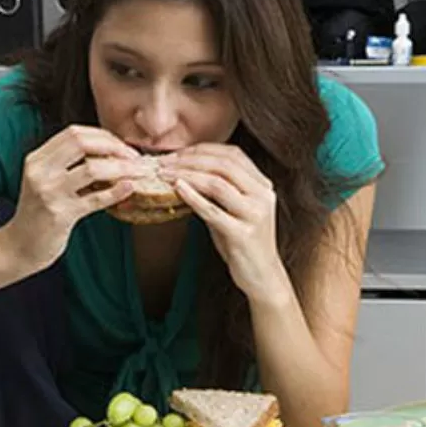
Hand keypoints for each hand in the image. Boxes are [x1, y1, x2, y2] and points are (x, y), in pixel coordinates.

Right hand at [3, 125, 148, 271]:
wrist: (20, 246)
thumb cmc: (39, 213)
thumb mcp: (45, 181)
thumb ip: (68, 165)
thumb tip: (110, 152)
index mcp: (37, 159)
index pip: (74, 133)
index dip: (102, 136)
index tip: (121, 146)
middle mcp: (40, 171)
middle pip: (82, 143)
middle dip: (114, 147)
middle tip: (134, 157)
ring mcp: (49, 193)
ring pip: (92, 169)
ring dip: (122, 168)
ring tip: (140, 172)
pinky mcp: (60, 215)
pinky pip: (95, 199)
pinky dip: (116, 192)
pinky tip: (130, 188)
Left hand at [158, 143, 286, 297]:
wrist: (261, 276)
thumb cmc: (241, 241)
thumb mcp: (230, 209)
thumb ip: (215, 190)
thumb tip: (182, 171)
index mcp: (262, 184)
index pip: (232, 154)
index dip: (201, 150)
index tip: (175, 152)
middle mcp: (263, 195)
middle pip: (223, 164)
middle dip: (189, 160)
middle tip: (163, 162)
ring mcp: (255, 214)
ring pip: (218, 184)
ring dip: (187, 175)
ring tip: (164, 174)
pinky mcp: (244, 234)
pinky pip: (213, 211)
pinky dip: (193, 197)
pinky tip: (177, 188)